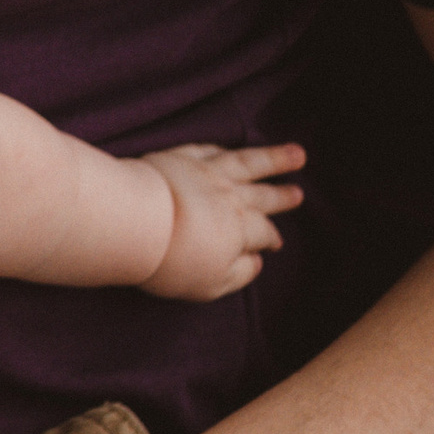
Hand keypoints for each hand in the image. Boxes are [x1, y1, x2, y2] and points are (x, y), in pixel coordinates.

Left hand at [138, 141, 303, 299]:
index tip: (275, 243)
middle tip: (298, 194)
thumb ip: (239, 274)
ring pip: (249, 163)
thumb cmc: (171, 260)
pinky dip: (224, 150)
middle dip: (281, 197)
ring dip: (274, 158)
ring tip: (297, 153)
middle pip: (262, 196)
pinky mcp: (181, 158)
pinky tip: (230, 149)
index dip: (270, 238)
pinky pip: (210, 150)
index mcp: (239, 229)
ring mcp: (207, 173)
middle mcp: (229, 197)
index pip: (263, 232)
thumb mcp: (210, 283)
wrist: (134, 221)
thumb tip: (257, 262)